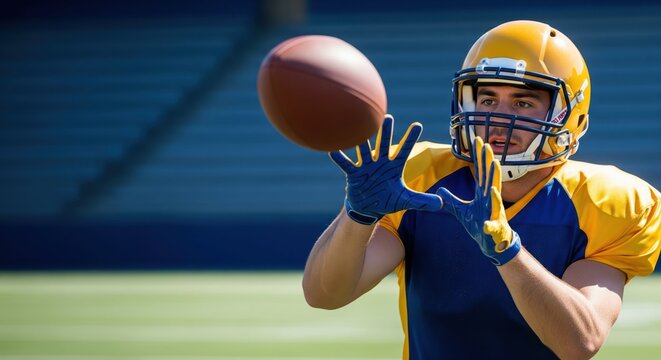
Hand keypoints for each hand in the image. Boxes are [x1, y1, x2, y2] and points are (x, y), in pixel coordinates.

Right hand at [330, 115, 442, 224]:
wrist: (369, 208)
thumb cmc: (388, 200)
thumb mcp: (406, 201)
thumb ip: (423, 200)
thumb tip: (442, 203)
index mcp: (394, 167)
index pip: (404, 150)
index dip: (410, 138)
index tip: (417, 125)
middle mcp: (380, 163)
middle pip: (383, 145)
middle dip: (386, 132)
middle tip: (388, 118)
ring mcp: (366, 167)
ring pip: (364, 151)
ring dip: (362, 141)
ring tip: (359, 129)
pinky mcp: (354, 174)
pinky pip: (346, 165)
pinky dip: (340, 158)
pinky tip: (333, 150)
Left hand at [436, 136, 520, 264]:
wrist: (492, 245)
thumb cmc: (480, 225)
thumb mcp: (461, 211)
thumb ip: (451, 200)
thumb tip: (441, 190)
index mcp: (483, 194)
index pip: (481, 171)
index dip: (479, 156)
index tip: (477, 139)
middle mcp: (491, 199)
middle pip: (489, 176)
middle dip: (488, 160)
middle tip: (486, 145)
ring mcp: (494, 212)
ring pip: (495, 195)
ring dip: (495, 180)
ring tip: (495, 165)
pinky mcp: (495, 228)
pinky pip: (493, 224)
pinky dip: (491, 222)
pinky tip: (489, 214)